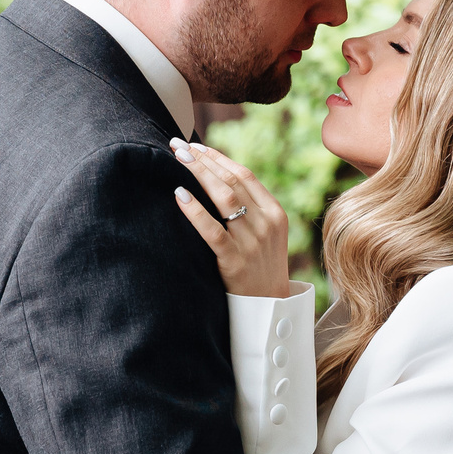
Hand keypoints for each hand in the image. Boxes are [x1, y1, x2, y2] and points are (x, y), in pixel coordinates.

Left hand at [170, 138, 294, 297]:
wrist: (268, 308)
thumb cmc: (259, 266)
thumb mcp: (265, 234)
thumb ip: (250, 208)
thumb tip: (215, 178)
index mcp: (275, 213)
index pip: (244, 175)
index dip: (218, 158)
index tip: (195, 145)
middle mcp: (266, 224)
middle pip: (232, 182)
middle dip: (203, 161)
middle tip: (178, 146)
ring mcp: (252, 242)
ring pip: (224, 199)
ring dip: (199, 175)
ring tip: (177, 160)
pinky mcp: (234, 261)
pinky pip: (212, 231)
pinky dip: (195, 211)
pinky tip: (179, 195)